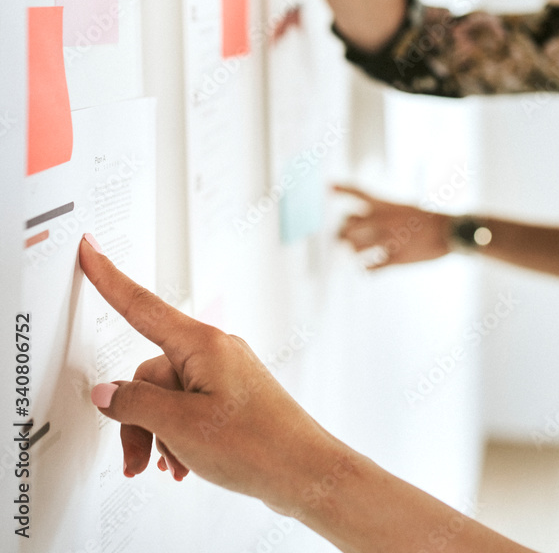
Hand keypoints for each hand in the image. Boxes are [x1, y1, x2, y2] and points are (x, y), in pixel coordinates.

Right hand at [78, 235, 350, 515]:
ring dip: (159, 432)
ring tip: (172, 465)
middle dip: (138, 417)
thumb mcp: (180, 426)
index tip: (91, 250)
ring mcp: (225, 372)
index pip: (142, 305)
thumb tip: (108, 393)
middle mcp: (214, 350)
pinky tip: (187, 463)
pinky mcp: (232, 395)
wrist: (305, 471)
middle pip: (150, 373)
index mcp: (201, 344)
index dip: (109, 278)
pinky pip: (189, 406)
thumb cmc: (257, 445)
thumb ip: (135, 404)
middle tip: (138, 459)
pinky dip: (179, 434)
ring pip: (167, 395)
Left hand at [333, 186, 450, 268]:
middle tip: (340, 237)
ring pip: (356, 247)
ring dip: (351, 251)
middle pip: (348, 224)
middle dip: (341, 232)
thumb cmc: (426, 219)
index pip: (359, 192)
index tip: (328, 185)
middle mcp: (384, 219)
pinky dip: (365, 270)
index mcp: (386, 204)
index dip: (342, 188)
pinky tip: (366, 270)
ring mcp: (389, 238)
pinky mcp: (397, 257)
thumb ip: (381, 213)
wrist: (450, 231)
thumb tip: (356, 222)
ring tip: (353, 253)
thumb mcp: (403, 207)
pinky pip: (372, 267)